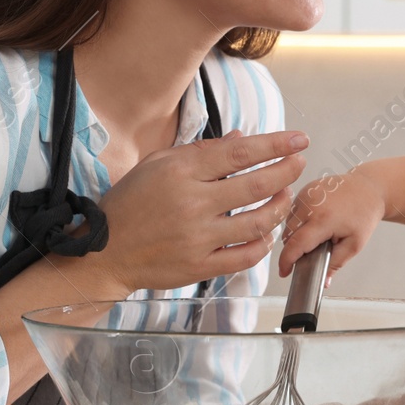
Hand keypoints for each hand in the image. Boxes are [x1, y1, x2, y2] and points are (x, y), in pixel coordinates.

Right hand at [90, 128, 307, 291]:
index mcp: (181, 172)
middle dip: (286, 172)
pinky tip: (269, 232)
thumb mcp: (157, 164)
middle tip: (300, 163)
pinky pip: (245, 256)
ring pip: (257, 223)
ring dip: (280, 207)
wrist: (105, 251)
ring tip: (286, 196)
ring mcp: (198, 238)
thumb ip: (201, 151)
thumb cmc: (131, 203)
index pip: (239, 154)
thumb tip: (241, 137)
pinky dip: (264, 243)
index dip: (274, 145)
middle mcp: (192, 204)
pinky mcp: (200, 266)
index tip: (297, 140)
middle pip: (255, 186)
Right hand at [278, 168, 386, 281]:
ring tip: (317, 235)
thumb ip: (336, 264)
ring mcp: (306, 195)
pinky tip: (315, 222)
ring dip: (295, 234)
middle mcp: (310, 204)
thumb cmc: (364, 214)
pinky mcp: (304, 189)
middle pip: (289, 235)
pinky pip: (293, 212)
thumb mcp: (354, 244)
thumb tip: (324, 282)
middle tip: (313, 252)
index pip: (295, 244)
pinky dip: (298, 221)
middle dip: (295, 249)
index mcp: (323, 219)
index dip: (286, 261)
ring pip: (288, 224)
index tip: (284, 272)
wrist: (368, 188)